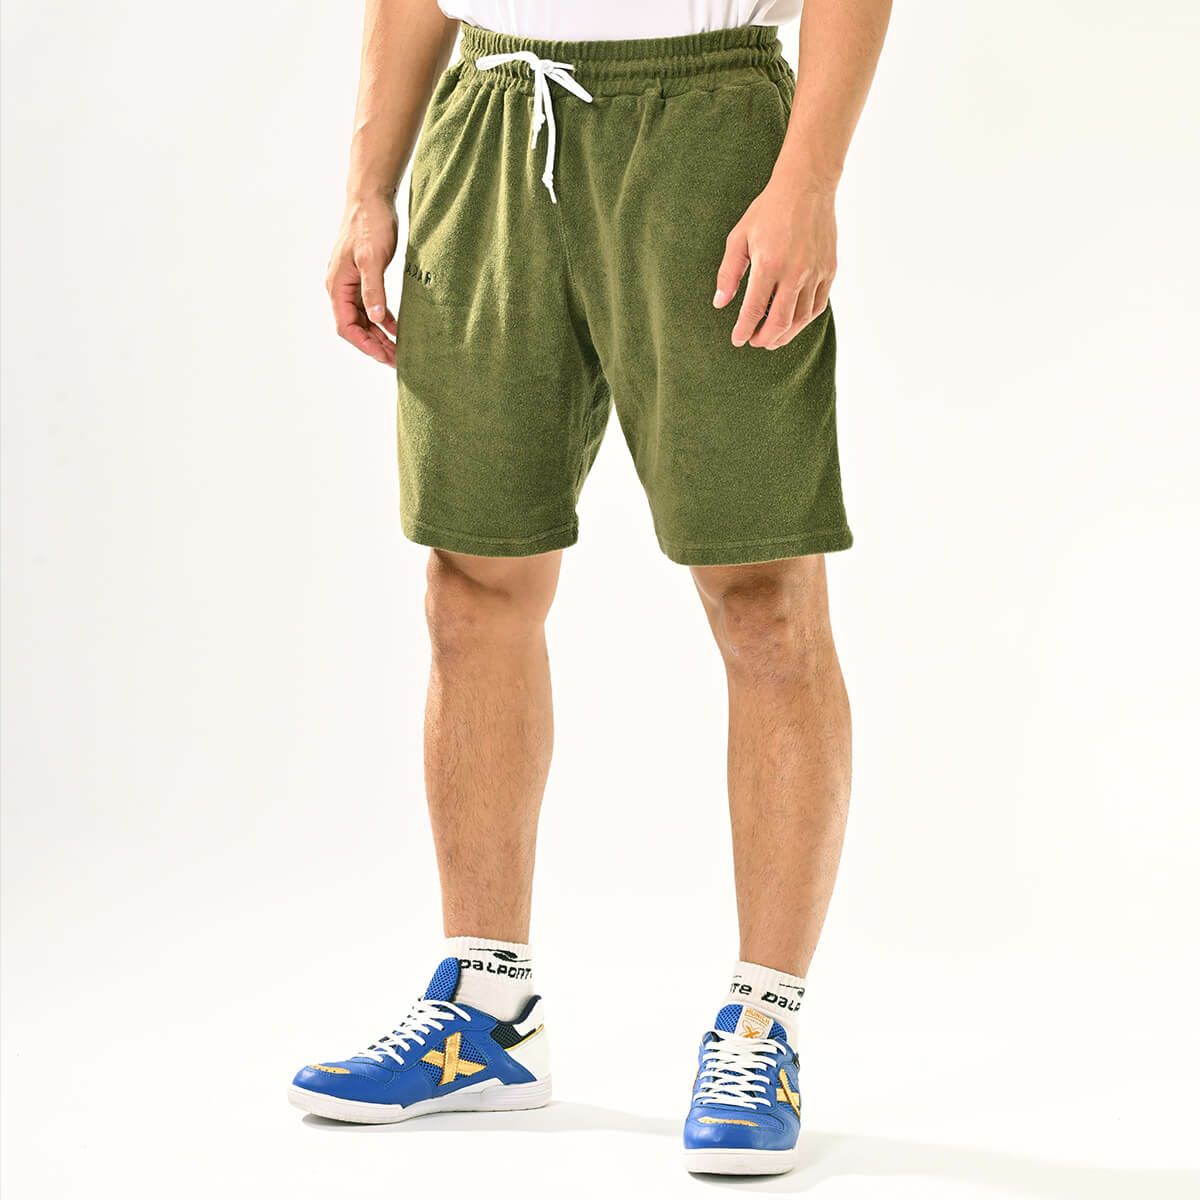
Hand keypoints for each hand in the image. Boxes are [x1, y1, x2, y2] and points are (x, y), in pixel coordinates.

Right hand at [326, 196, 398, 365]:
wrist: (371, 198)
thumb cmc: (370, 224)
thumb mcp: (372, 258)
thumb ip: (373, 289)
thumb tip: (376, 319)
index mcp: (337, 286)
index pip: (347, 327)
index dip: (366, 345)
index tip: (385, 357)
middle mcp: (340, 287)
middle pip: (355, 327)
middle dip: (375, 345)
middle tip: (397, 360)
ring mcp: (351, 283)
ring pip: (363, 318)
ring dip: (379, 335)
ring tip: (398, 350)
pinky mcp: (362, 277)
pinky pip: (370, 306)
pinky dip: (382, 320)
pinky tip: (396, 328)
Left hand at [714, 177, 836, 348]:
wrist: (807, 186)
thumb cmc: (768, 210)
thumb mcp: (739, 237)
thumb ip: (729, 273)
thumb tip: (720, 303)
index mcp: (768, 264)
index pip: (754, 310)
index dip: (744, 330)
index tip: (738, 340)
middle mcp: (794, 272)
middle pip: (779, 322)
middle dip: (765, 338)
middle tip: (754, 342)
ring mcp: (815, 272)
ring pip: (800, 318)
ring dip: (785, 334)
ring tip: (772, 338)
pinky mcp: (829, 270)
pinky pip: (817, 306)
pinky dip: (804, 320)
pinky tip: (792, 322)